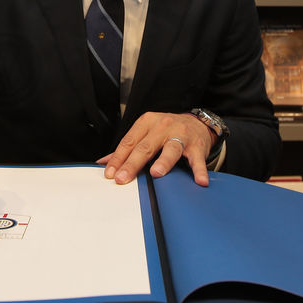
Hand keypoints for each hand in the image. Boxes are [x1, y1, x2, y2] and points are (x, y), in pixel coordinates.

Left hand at [98, 111, 214, 186]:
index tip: (110, 173)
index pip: (129, 141)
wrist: (197, 123)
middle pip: (146, 147)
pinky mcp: (197, 146)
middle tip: (123, 178)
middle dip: (132, 164)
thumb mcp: (146, 132)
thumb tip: (104, 162)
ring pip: (171, 148)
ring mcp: (181, 135)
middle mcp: (163, 126)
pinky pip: (197, 159)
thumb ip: (127, 147)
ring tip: (156, 173)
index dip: (118, 158)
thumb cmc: (167, 130)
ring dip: (164, 161)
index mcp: (147, 122)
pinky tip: (199, 180)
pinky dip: (199, 170)